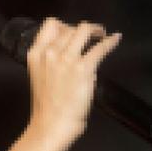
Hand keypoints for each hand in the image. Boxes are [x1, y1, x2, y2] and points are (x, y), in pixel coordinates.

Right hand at [24, 17, 123, 148]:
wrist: (51, 125)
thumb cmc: (47, 108)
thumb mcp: (41, 77)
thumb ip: (51, 63)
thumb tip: (70, 56)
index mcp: (36, 54)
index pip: (50, 25)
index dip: (65, 25)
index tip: (73, 31)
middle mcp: (50, 52)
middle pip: (69, 28)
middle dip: (81, 30)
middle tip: (91, 35)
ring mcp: (67, 59)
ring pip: (84, 30)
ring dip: (96, 30)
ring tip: (102, 34)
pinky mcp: (83, 68)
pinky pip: (101, 47)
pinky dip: (110, 42)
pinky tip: (115, 39)